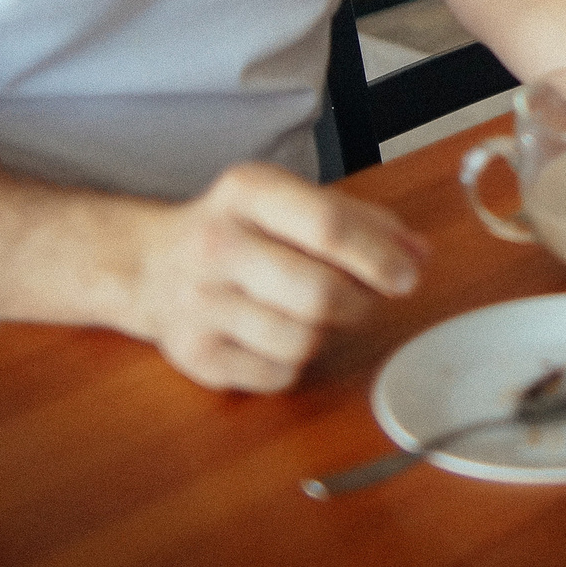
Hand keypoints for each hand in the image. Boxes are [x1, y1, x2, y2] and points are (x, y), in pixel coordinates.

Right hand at [128, 163, 427, 392]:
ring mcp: (200, 304)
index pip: (329, 226)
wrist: (147, 266)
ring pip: (304, 339)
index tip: (408, 276)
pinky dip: (296, 361)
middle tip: (365, 299)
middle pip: (320, 292)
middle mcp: (217, 244)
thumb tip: (418, 254)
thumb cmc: (240, 230)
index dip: (379, 257)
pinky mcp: (196, 356)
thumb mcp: (292, 202)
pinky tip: (279, 334)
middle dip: (361, 302)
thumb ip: (361, 222)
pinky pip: (279, 374)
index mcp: (248, 192)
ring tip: (315, 313)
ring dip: (329, 332)